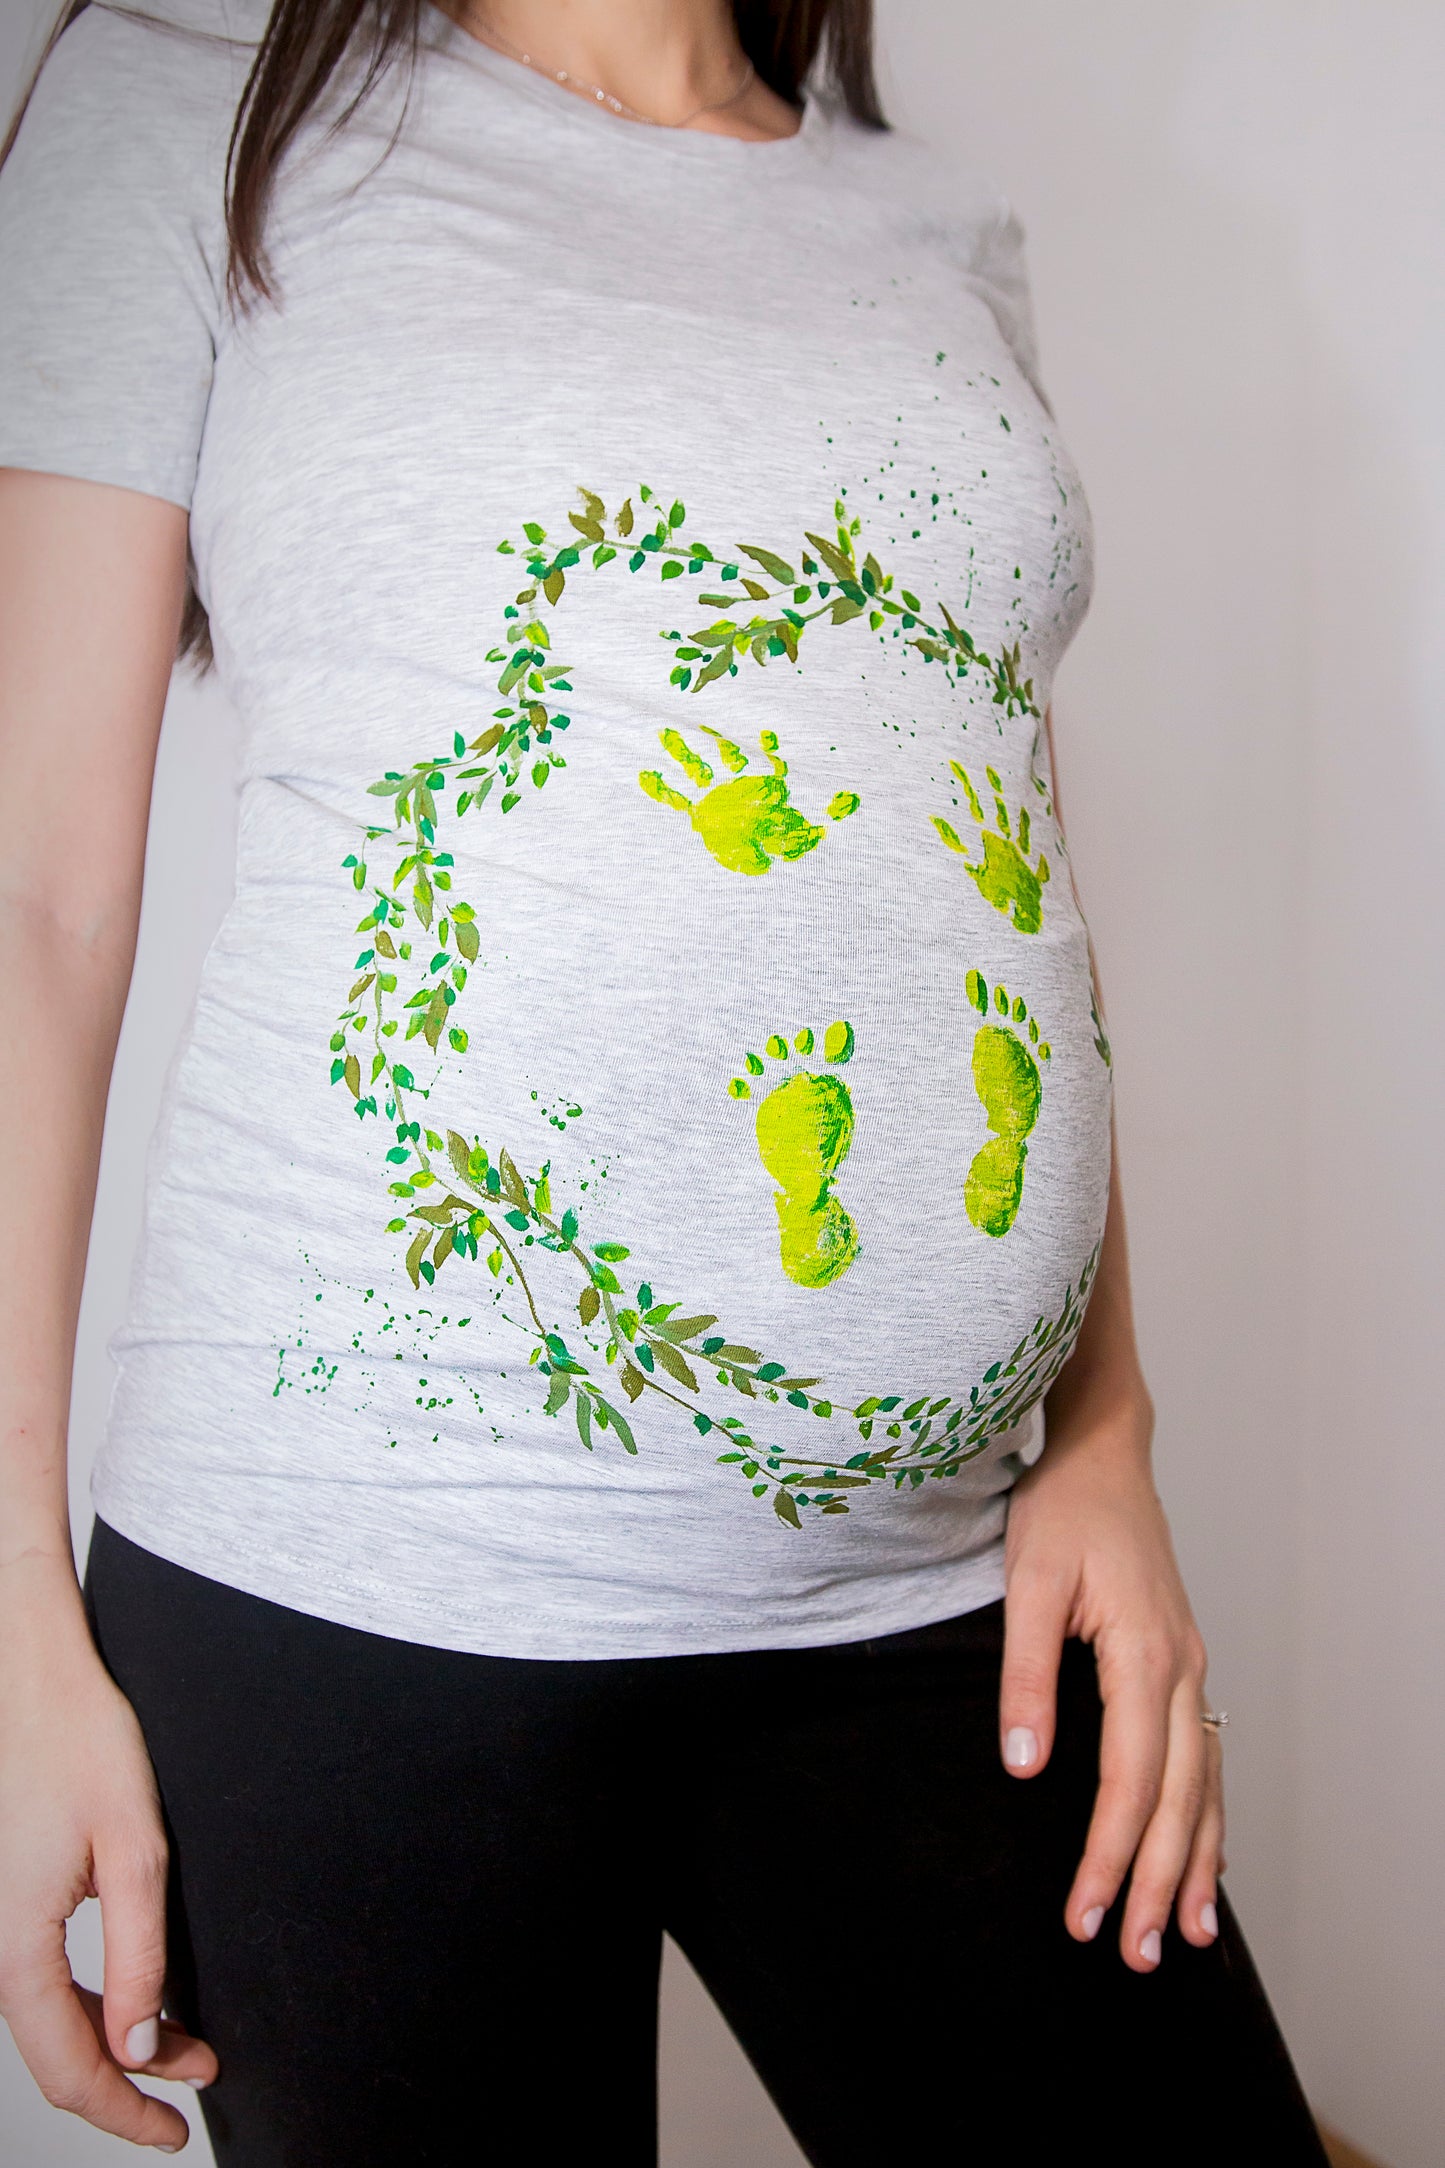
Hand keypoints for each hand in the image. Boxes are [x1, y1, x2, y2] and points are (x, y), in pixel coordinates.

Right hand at [0, 1560, 216, 2148]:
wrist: (37, 1676)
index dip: (122, 2112)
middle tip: (200, 2079)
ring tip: (187, 2042)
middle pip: (58, 2049)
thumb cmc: (83, 1740)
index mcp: (16, 1941)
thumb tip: (140, 2047)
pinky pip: (46, 1979)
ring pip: (52, 2017)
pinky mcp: (12, 1900)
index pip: (67, 2066)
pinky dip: (95, 2001)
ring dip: (117, 2038)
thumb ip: (138, 1954)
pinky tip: (140, 1998)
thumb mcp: (134, 1848)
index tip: (174, 2132)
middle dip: (130, 2079)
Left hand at [999, 1403, 1223, 1971]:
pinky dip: (1206, 1815)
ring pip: (1203, 1783)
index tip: (1083, 1912)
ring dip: (1190, 1861)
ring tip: (1177, 1934)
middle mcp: (1181, 1667)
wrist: (1102, 1452)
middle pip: (1177, 1797)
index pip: (1129, 1780)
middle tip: (1129, 1954)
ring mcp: (1189, 1666)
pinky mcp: (1180, 1662)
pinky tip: (1201, 1857)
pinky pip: (1204, 1755)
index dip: (1107, 1853)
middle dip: (1153, 1880)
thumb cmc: (1060, 1510)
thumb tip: (1022, 1763)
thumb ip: (1024, 1673)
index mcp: (1143, 1653)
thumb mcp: (1027, 1582)